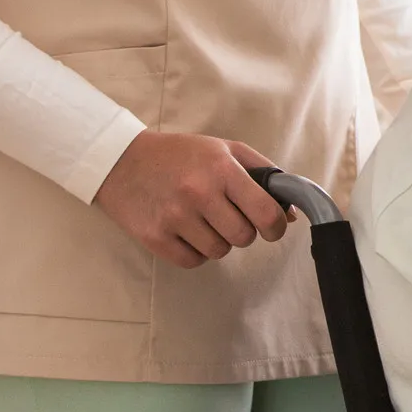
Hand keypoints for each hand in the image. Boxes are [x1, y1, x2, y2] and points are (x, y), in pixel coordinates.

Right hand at [92, 133, 286, 269]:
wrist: (121, 160)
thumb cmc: (180, 154)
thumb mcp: (225, 150)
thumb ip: (263, 175)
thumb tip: (291, 213)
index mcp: (222, 170)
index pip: (266, 213)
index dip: (276, 226)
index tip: (272, 227)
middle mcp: (199, 193)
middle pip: (244, 237)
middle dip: (243, 231)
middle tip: (230, 217)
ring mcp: (174, 217)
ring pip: (219, 251)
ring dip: (218, 241)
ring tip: (203, 220)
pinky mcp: (154, 237)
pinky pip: (193, 261)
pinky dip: (195, 252)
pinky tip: (186, 231)